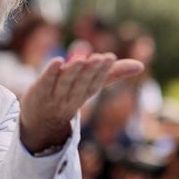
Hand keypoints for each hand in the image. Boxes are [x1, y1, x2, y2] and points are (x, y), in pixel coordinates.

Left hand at [19, 53, 143, 152]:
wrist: (40, 121)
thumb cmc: (69, 97)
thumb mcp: (90, 86)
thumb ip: (112, 74)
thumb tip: (141, 65)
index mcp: (85, 93)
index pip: (95, 83)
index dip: (102, 71)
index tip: (109, 57)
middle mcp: (71, 96)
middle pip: (82, 84)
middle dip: (91, 71)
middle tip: (99, 58)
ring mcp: (54, 96)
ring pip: (65, 84)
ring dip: (73, 72)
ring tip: (80, 60)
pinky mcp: (38, 92)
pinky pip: (45, 82)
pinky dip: (50, 73)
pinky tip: (56, 61)